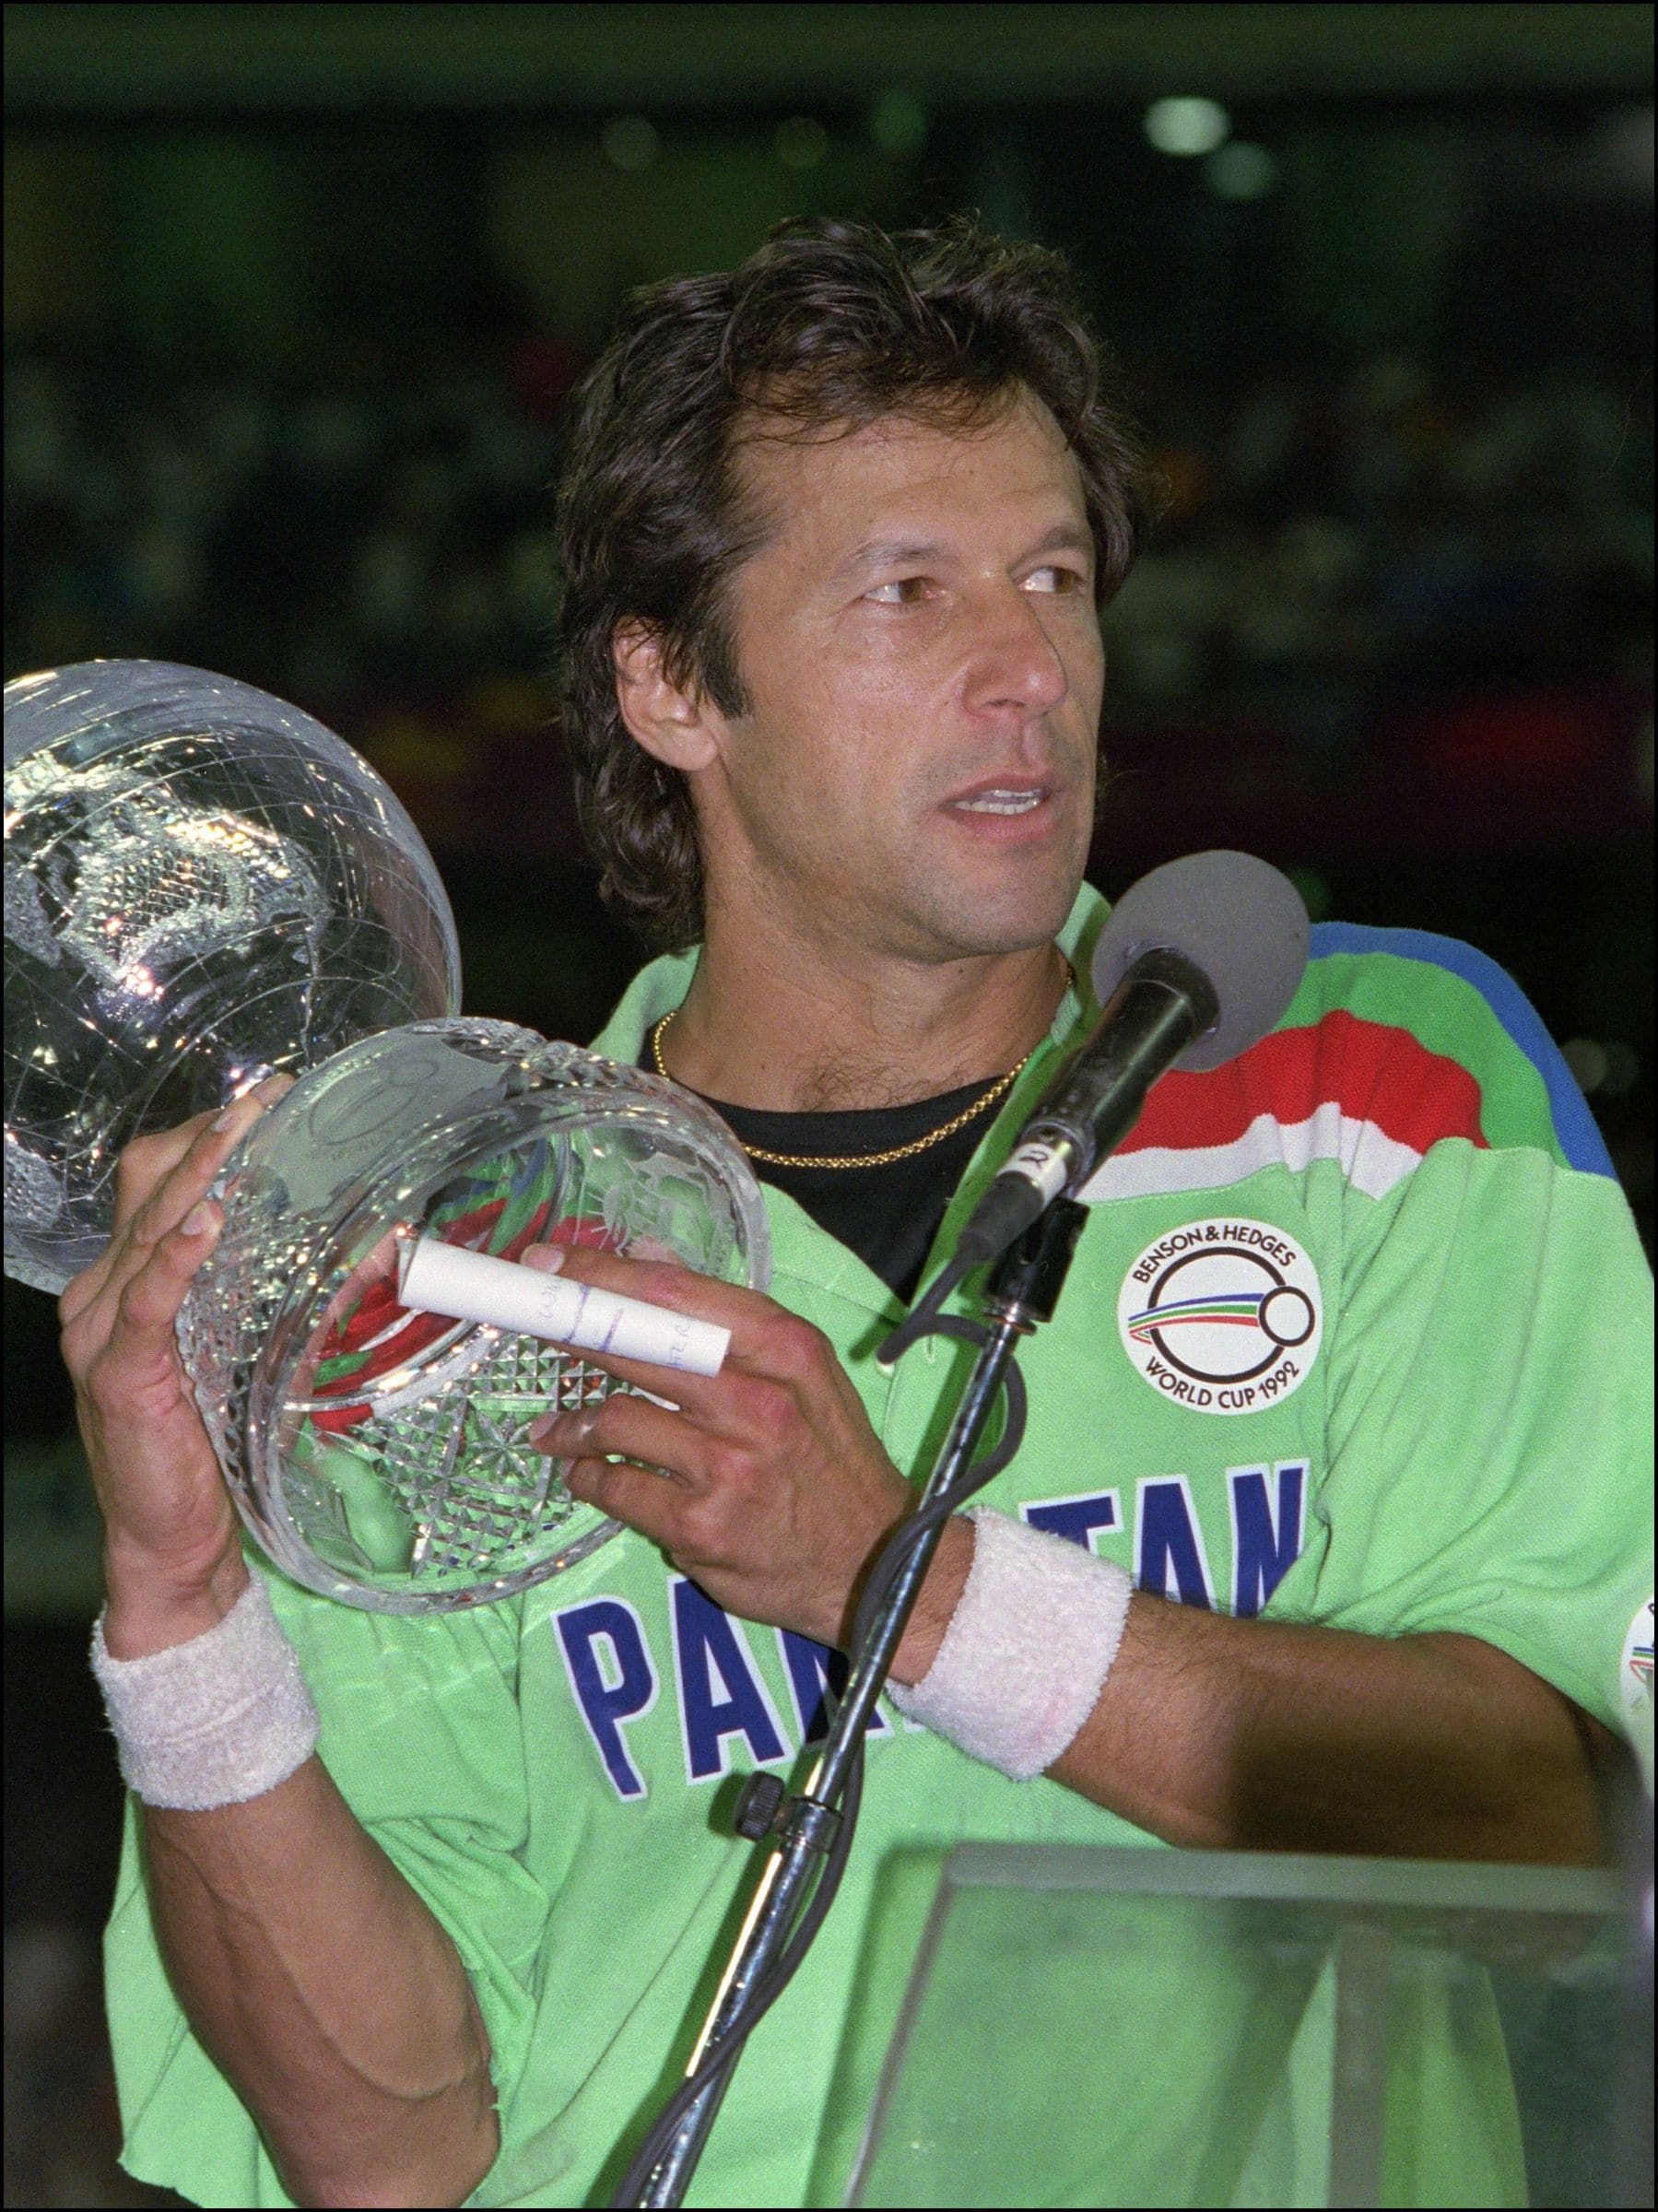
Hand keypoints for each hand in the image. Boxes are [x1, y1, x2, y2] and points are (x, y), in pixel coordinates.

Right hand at [57, 1075, 294, 1625]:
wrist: (173, 1542)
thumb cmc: (214, 1444)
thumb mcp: (255, 1354)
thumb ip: (293, 1298)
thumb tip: (379, 1246)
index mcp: (132, 1279)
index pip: (159, 1181)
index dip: (207, 1135)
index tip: (266, 1097)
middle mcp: (106, 1293)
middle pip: (150, 1188)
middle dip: (209, 1137)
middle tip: (266, 1095)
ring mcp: (103, 1330)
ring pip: (149, 1231)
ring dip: (201, 1177)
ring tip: (241, 1132)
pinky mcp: (119, 1373)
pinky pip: (145, 1302)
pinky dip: (174, 1258)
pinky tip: (205, 1223)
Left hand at [521, 1244, 915, 1649]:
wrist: (871, 1560)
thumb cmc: (829, 1457)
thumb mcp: (803, 1373)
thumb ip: (726, 1321)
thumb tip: (645, 1260)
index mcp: (784, 1349)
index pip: (673, 1294)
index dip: (601, 1276)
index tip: (551, 1266)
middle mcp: (757, 1400)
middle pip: (633, 1346)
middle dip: (571, 1332)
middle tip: (535, 1329)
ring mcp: (726, 1465)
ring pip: (615, 1421)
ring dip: (573, 1425)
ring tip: (557, 1431)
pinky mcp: (700, 1525)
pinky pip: (616, 1488)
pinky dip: (590, 1478)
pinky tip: (589, 1474)